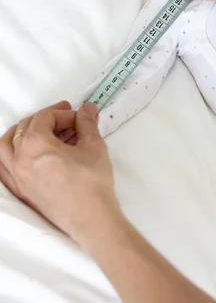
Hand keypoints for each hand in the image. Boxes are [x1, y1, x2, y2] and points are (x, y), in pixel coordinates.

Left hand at [0, 101, 117, 242]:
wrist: (90, 217)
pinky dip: (9, 156)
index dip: (65, 113)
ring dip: (20, 132)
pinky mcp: (20, 191)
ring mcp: (17, 176)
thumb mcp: (93, 145)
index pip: (45, 117)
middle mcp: (20, 158)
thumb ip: (86, 123)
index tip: (79, 118)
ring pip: (5, 146)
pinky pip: (3, 168)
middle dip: (47, 119)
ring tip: (36, 131)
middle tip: (67, 120)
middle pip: (25, 127)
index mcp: (35, 143)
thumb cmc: (91, 182)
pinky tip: (22, 155)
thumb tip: (86, 110)